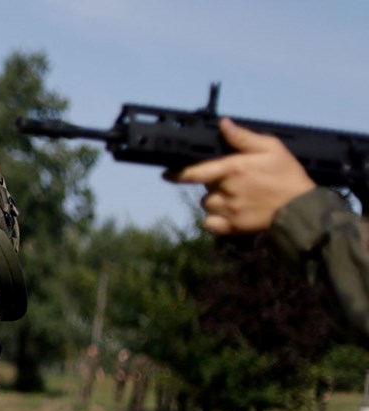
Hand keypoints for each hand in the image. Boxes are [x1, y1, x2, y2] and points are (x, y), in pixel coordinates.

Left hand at [167, 118, 315, 234]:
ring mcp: (227, 211)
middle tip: (236, 181)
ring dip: (215, 200)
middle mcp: (225, 191)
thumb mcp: (271, 148)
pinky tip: (231, 213)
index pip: (194, 172)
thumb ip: (243, 138)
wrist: (301, 208)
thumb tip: (223, 124)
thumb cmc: (287, 176)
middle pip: (204, 186)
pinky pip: (210, 224)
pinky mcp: (231, 228)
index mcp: (232, 169)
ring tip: (239, 197)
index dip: (177, 173)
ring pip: (207, 204)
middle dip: (214, 182)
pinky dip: (215, 220)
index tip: (166, 174)